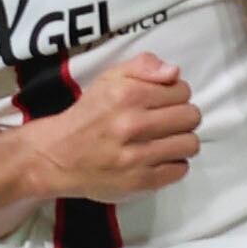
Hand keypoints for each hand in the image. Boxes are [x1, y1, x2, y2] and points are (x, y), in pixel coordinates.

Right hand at [25, 53, 199, 202]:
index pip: (182, 90)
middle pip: (191, 117)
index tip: (161, 103)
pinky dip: (173, 165)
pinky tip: (157, 160)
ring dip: (181, 142)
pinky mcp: (139, 181)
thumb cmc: (87, 116)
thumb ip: (142, 66)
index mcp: (127, 95)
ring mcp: (137, 156)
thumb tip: (174, 72)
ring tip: (163, 142)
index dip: (175, 95)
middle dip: (181, 118)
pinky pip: (180, 170)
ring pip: (189, 144)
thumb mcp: (108, 80)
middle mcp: (132, 124)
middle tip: (164, 123)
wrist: (55, 156)